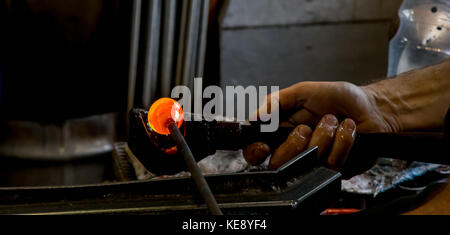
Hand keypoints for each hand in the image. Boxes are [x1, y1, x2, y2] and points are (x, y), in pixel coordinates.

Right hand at [244, 81, 397, 174]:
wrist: (372, 108)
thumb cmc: (341, 98)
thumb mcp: (304, 91)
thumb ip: (276, 102)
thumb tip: (254, 117)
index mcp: (282, 132)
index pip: (257, 151)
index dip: (255, 152)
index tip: (264, 145)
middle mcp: (296, 150)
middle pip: (277, 165)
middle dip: (292, 145)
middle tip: (306, 128)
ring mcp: (315, 162)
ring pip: (306, 165)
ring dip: (323, 137)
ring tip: (333, 121)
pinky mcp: (335, 169)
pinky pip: (332, 164)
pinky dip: (342, 141)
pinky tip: (347, 130)